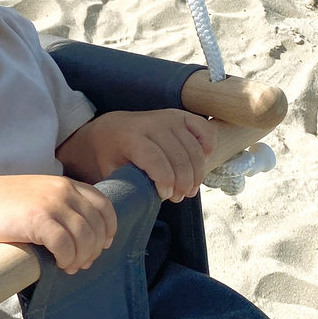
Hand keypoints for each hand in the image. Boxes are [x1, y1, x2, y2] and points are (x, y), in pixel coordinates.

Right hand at [0, 174, 117, 274]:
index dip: (108, 227)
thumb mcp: (40, 196)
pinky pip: (66, 246)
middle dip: (94, 249)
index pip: (103, 205)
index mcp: (66, 184)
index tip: (103, 243)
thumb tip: (86, 235)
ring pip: (85, 238)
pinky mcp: (39, 221)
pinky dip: (67, 259)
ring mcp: (52, 205)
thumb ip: (62, 205)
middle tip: (83, 262)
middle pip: (96, 225)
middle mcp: (63, 191)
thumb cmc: (6, 206)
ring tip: (70, 267)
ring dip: (81, 257)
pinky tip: (60, 264)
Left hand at [59, 109, 216, 201]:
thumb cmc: (110, 154)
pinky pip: (205, 131)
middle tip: (179, 198)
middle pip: (178, 157)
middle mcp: (151, 123)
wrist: (110, 128)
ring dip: (196, 173)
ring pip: (194, 148)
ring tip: (189, 190)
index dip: (165, 181)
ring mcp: (169, 117)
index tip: (166, 195)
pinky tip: (200, 165)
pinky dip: (207, 149)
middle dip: (183, 182)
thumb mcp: (110, 170)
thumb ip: (127, 184)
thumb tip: (146, 202)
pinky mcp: (181, 116)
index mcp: (130, 136)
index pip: (155, 159)